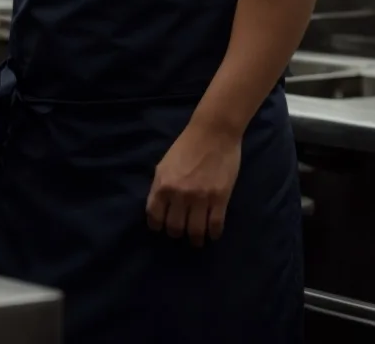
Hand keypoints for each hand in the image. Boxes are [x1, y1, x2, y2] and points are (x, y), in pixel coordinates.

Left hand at [146, 118, 241, 247]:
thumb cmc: (186, 146)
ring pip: (195, 230)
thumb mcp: (164, 165)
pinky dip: (213, 233)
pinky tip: (212, 234)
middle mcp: (179, 194)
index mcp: (163, 185)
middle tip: (181, 234)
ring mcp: (201, 198)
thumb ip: (160, 186)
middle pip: (175, 227)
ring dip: (195, 239)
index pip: (154, 216)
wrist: (213, 133)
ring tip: (197, 241)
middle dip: (176, 233)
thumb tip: (158, 207)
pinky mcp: (220, 198)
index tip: (161, 228)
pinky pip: (215, 224)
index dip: (157, 226)